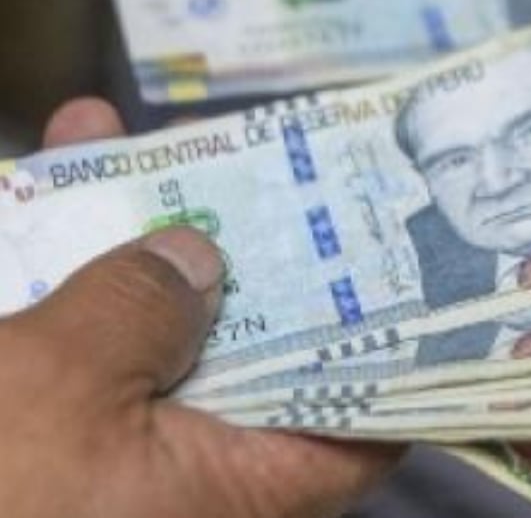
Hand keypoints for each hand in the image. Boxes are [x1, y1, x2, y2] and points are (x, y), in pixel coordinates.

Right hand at [0, 98, 400, 517]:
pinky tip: (23, 194)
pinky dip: (42, 287)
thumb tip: (195, 261)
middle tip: (234, 159)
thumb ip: (136, 308)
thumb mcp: (56, 385)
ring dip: (118, 244)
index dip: (389, 335)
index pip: (361, 420)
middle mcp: (182, 491)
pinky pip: (55, 369)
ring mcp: (100, 479)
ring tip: (103, 141)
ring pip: (136, 349)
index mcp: (234, 491)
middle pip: (240, 354)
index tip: (400, 245)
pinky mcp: (28, 460)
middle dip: (226, 249)